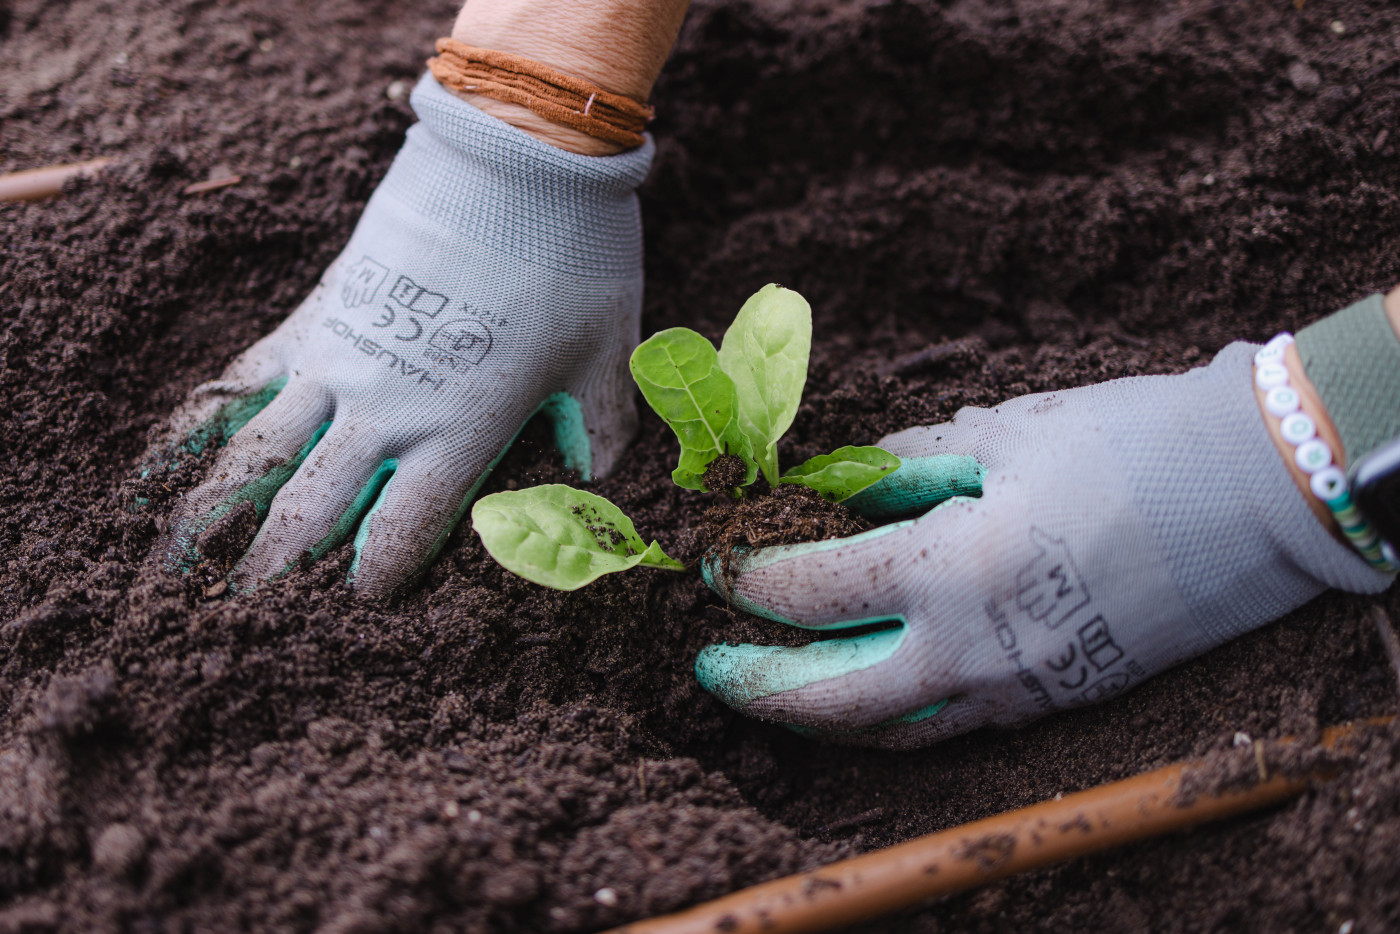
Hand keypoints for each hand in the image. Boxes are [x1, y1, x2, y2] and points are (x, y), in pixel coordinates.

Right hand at [160, 75, 651, 597]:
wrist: (513, 160)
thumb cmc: (571, 261)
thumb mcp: (605, 356)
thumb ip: (599, 430)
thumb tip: (597, 486)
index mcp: (457, 433)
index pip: (400, 533)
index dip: (374, 581)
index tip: (355, 609)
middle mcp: (384, 411)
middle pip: (311, 511)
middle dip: (275, 570)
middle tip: (243, 616)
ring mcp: (336, 363)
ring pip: (256, 457)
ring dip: (215, 516)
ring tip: (180, 565)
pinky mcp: (312, 317)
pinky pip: (238, 382)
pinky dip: (198, 426)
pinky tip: (163, 464)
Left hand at [697, 343, 1390, 746]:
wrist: (1263, 491)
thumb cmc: (1131, 443)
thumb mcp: (999, 434)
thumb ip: (899, 466)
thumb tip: (831, 483)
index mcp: (952, 570)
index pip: (811, 589)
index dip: (746, 575)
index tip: (711, 558)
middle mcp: (976, 651)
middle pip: (831, 697)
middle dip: (756, 683)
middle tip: (708, 661)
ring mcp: (1020, 690)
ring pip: (889, 731)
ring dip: (816, 718)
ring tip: (773, 690)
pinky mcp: (1057, 701)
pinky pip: (948, 727)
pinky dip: (889, 718)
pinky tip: (866, 691)